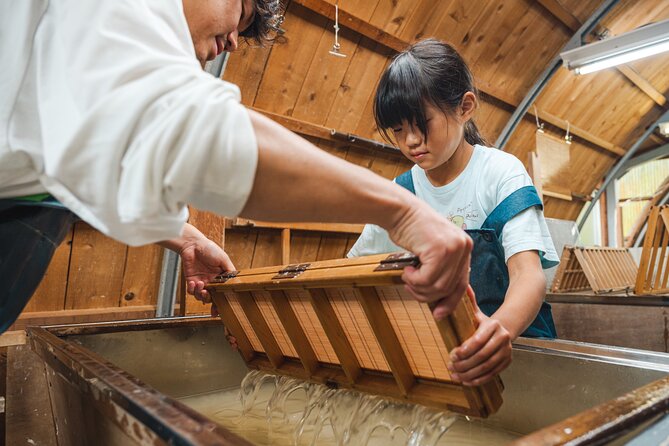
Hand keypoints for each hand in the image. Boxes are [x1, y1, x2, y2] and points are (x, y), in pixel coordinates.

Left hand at [158, 223, 235, 302]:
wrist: (193, 244)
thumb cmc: (210, 249)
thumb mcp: (224, 259)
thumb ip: (230, 271)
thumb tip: (237, 282)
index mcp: (221, 278)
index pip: (222, 293)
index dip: (221, 302)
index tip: (220, 308)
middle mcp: (211, 282)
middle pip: (211, 298)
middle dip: (210, 300)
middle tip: (208, 295)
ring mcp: (201, 282)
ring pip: (200, 296)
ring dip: (200, 293)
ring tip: (200, 284)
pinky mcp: (191, 281)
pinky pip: (191, 291)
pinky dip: (192, 289)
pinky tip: (194, 283)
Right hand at [387, 202, 472, 319]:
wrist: (400, 211)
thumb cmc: (411, 230)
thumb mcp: (432, 250)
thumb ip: (442, 270)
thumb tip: (443, 301)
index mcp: (465, 247)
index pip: (462, 283)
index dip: (450, 301)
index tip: (438, 314)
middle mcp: (464, 247)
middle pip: (449, 288)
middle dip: (428, 295)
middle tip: (411, 288)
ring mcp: (454, 248)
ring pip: (438, 287)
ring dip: (418, 288)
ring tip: (407, 278)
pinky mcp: (440, 250)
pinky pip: (427, 279)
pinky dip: (413, 280)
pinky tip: (406, 270)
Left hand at [447, 286, 511, 385]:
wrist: (506, 329)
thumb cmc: (485, 322)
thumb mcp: (477, 311)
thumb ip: (468, 300)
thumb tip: (460, 284)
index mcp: (493, 325)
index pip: (478, 340)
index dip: (464, 350)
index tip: (452, 354)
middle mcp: (502, 338)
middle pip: (482, 356)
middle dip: (464, 364)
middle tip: (450, 367)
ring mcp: (506, 351)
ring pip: (487, 367)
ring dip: (469, 374)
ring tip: (455, 375)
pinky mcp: (507, 362)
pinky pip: (492, 374)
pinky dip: (479, 379)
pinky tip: (466, 381)